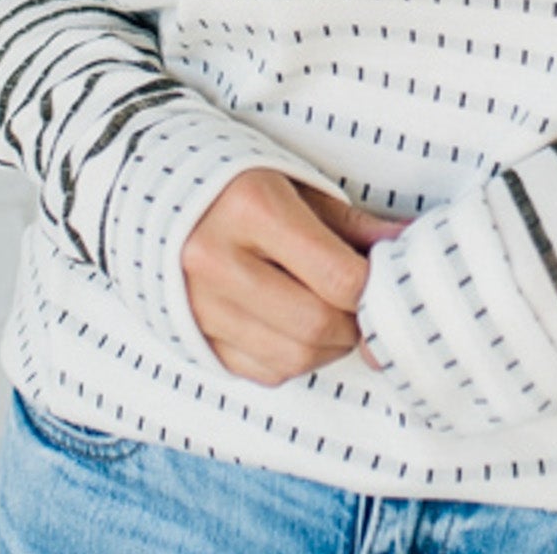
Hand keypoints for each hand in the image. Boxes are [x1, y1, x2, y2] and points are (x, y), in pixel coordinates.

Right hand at [181, 169, 406, 384]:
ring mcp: (199, 305)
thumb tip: (406, 244)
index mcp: (251, 209)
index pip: (337, 277)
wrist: (151, 193)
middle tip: (358, 300)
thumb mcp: (297, 184)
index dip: (373, 287)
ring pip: (292, 358)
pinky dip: (293, 359)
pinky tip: (294, 326)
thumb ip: (352, 223)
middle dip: (352, 322)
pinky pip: (263, 372)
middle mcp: (217, 261)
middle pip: (316, 325)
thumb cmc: (239, 183)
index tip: (380, 277)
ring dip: (327, 347)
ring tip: (330, 312)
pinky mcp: (193, 337)